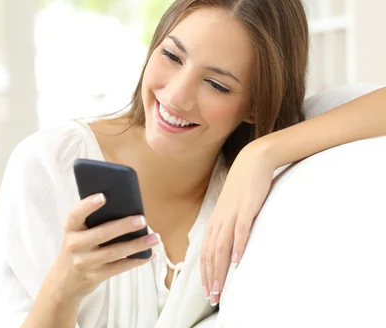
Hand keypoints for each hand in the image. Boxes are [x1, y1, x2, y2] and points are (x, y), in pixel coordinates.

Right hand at [48, 193, 157, 301]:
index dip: (88, 205)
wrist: (65, 280)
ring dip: (137, 245)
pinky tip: (149, 254)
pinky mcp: (96, 276)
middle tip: (142, 219)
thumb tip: (124, 206)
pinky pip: (119, 268)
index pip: (76, 214)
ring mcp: (85, 263)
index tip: (103, 196)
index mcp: (71, 229)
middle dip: (123, 226)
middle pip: (101, 234)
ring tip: (154, 237)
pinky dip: (136, 260)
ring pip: (114, 252)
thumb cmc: (78, 247)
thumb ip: (92, 220)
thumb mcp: (77, 233)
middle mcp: (75, 245)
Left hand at [200, 142, 275, 305]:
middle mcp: (220, 220)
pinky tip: (237, 261)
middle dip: (210, 278)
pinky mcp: (246, 208)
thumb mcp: (233, 208)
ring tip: (220, 287)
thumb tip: (230, 244)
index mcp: (216, 221)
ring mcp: (232, 214)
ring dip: (220, 269)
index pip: (206, 252)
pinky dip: (237, 247)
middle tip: (212, 297)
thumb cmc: (244, 186)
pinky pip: (240, 230)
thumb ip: (230, 225)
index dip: (205, 273)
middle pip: (211, 254)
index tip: (208, 291)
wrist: (253, 161)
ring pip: (221, 246)